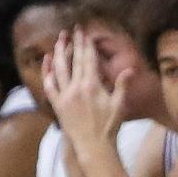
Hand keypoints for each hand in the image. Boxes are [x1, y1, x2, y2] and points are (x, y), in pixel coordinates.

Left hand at [42, 29, 128, 159]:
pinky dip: (47, 72)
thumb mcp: (119, 104)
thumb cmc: (109, 126)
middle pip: (73, 60)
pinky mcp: (57, 105)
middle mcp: (76, 88)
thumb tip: (130, 69)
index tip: (84, 32)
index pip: (88, 59)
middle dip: (73, 43)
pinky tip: (47, 62)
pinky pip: (49, 85)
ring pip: (59, 69)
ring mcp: (64, 96)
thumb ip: (122, 85)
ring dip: (59, 53)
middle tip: (72, 29)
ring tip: (59, 40)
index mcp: (92, 85)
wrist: (92, 146)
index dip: (86, 44)